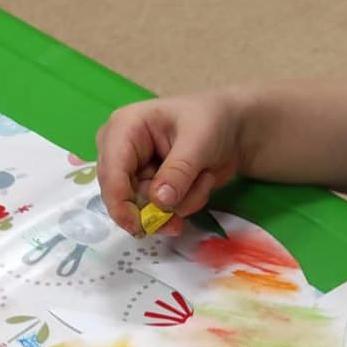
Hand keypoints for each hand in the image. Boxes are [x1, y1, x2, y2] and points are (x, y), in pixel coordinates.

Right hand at [96, 90, 250, 236]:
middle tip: (185, 212)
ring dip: (181, 202)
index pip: (111, 171)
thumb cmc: (212, 120)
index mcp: (124, 127)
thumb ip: (178, 171)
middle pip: (121, 195)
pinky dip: (184, 204)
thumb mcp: (199, 141)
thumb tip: (159, 202)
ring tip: (205, 177)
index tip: (138, 226)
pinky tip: (202, 182)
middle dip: (158, 206)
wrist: (235, 128)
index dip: (119, 202)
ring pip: (145, 207)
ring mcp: (135, 171)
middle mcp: (122, 150)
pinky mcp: (150, 187)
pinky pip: (160, 210)